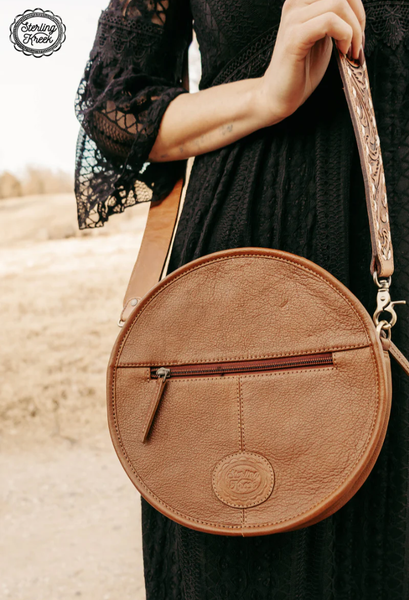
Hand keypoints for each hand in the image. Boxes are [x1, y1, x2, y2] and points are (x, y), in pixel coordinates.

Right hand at [256, 0, 365, 122]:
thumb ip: (336, 18)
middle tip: (357, 42)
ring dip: (354, 29)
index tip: (359, 32)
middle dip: (358, 16)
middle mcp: (295, 3)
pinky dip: (345, 36)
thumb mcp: (324, 36)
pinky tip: (343, 52)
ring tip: (351, 50)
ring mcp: (293, 19)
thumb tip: (359, 11)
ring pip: (338, 4)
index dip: (357, 7)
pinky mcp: (295, 37)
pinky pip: (329, 22)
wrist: (279, 95)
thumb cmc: (302, 69)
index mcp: (302, 1)